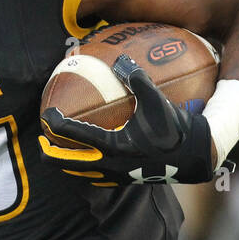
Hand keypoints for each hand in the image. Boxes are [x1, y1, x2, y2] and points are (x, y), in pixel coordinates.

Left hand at [38, 53, 230, 184]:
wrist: (196, 157)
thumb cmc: (176, 128)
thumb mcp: (157, 101)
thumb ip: (137, 79)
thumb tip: (122, 59)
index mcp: (113, 145)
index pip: (74, 134)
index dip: (56, 123)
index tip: (46, 113)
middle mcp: (110, 164)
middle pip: (67, 162)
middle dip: (50, 154)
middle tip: (41, 141)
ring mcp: (116, 176)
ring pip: (80, 173)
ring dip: (66, 162)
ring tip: (58, 151)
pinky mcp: (124, 180)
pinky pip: (96, 177)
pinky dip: (85, 168)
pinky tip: (86, 158)